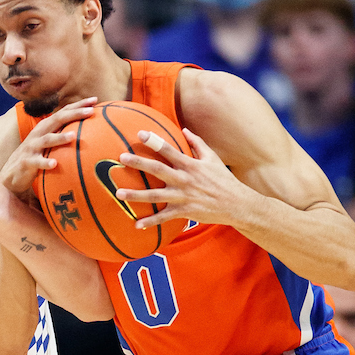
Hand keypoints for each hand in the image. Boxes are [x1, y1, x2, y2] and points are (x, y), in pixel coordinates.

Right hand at [0, 99, 98, 196]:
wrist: (12, 173)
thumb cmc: (36, 157)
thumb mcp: (49, 144)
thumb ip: (63, 136)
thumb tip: (88, 133)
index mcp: (46, 127)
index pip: (63, 112)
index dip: (78, 105)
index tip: (95, 100)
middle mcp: (39, 133)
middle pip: (57, 119)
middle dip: (74, 114)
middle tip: (91, 111)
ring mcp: (32, 147)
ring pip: (47, 139)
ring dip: (60, 137)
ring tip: (73, 136)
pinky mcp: (27, 162)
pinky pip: (37, 162)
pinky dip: (45, 163)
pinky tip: (54, 164)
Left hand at [113, 128, 256, 230]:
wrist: (236, 204)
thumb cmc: (223, 179)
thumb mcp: (212, 158)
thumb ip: (197, 143)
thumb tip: (184, 129)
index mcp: (190, 164)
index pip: (169, 149)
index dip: (154, 141)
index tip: (139, 133)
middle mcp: (184, 179)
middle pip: (157, 169)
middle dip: (138, 163)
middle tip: (121, 157)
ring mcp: (182, 196)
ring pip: (154, 195)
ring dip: (135, 195)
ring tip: (118, 194)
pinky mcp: (183, 211)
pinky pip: (163, 217)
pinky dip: (150, 222)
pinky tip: (136, 225)